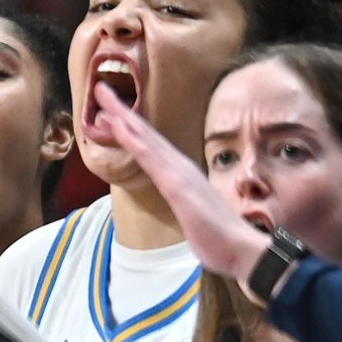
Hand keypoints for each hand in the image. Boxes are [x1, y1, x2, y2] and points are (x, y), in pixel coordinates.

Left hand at [91, 84, 271, 291]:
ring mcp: (179, 174)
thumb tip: (186, 212)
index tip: (111, 111)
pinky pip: (149, 157)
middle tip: (99, 90)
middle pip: (145, 135)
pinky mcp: (177, 186)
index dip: (131, 127)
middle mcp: (180, 168)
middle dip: (121, 111)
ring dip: (123, 117)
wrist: (242, 251)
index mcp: (181, 176)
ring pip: (145, 139)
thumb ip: (187, 209)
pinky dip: (134, 139)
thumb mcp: (195, 219)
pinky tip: (119, 125)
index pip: (151, 147)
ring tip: (103, 98)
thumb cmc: (221, 239)